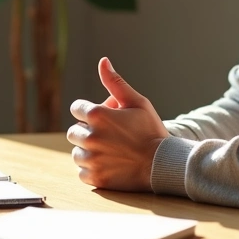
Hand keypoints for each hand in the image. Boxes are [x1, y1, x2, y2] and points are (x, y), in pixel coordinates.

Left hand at [68, 57, 168, 191]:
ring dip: (88, 151)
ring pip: (77, 152)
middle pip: (74, 131)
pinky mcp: (96, 177)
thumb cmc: (152, 130)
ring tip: (109, 151)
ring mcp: (92, 159)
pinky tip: (108, 165)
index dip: (90, 112)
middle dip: (87, 131)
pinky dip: (92, 169)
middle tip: (108, 136)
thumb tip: (103, 61)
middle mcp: (91, 137)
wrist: (164, 164)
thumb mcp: (137, 102)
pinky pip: (82, 172)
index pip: (77, 108)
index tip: (104, 118)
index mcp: (98, 115)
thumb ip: (115, 83)